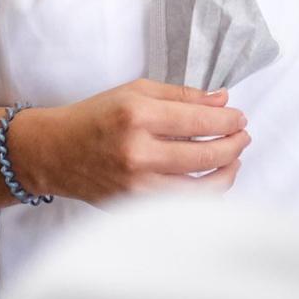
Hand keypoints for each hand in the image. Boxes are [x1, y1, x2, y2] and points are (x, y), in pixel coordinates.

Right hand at [14, 80, 249, 206]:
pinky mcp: (135, 206)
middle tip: (244, 136)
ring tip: (234, 160)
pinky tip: (211, 180)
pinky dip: (205, 193)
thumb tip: (222, 101)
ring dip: (227, 172)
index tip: (240, 117)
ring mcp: (137, 185)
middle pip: (206, 155)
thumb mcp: (134, 92)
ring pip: (202, 188)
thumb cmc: (94, 117)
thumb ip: (180, 95)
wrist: (54, 152)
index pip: (200, 121)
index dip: (229, 120)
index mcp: (137, 115)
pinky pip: (184, 205)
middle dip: (235, 145)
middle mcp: (138, 152)